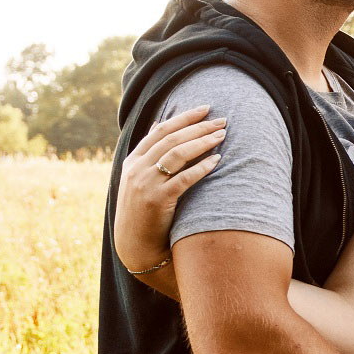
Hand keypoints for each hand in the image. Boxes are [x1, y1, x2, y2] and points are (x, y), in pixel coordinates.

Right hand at [114, 106, 226, 274]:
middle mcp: (137, 169)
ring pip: (177, 154)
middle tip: (221, 120)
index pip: (160, 131)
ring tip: (222, 135)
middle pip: (171, 139)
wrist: (135, 244)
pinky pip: (183, 179)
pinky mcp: (157, 200)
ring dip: (201, 142)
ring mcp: (146, 184)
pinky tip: (216, 160)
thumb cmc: (144, 211)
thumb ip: (150, 155)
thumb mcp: (140, 179)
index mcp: (132, 161)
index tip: (205, 109)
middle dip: (198, 127)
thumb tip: (161, 125)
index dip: (183, 118)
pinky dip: (201, 167)